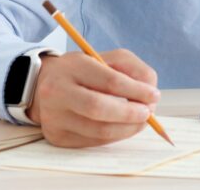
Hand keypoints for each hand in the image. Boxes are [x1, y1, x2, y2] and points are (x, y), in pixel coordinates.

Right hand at [27, 49, 160, 147]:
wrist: (45, 84)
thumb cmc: (83, 70)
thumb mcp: (107, 58)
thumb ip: (132, 69)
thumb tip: (150, 91)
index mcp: (73, 67)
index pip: (109, 81)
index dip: (136, 90)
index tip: (154, 95)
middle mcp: (58, 92)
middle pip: (98, 108)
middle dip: (130, 113)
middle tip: (148, 113)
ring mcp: (54, 117)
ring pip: (97, 130)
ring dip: (126, 129)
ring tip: (140, 121)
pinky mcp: (56, 136)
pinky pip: (92, 142)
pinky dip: (113, 136)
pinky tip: (122, 128)